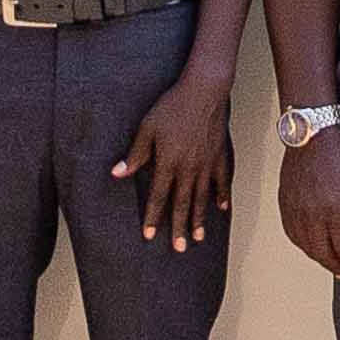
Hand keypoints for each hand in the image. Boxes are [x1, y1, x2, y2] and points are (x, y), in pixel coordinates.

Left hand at [121, 67, 239, 253]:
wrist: (204, 90)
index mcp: (169, 162)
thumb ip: (135, 154)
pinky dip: (222, 196)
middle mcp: (189, 168)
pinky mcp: (220, 156)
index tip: (148, 235)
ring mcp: (207, 164)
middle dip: (178, 227)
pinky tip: (221, 209)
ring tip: (197, 238)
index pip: (158, 196)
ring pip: (202, 198)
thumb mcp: (147, 127)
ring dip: (198, 219)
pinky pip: (222, 181)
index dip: (152, 217)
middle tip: (178, 248)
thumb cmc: (172, 106)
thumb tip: (117, 174)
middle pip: (182, 204)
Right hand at [277, 125, 339, 282]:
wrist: (310, 134)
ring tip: (331, 263)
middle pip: (323, 252)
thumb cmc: (338, 154)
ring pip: (306, 246)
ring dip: (320, 259)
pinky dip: (303, 245)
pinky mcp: (285, 204)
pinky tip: (312, 247)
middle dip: (336, 266)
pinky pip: (292, 234)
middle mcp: (313, 213)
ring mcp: (296, 209)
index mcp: (334, 208)